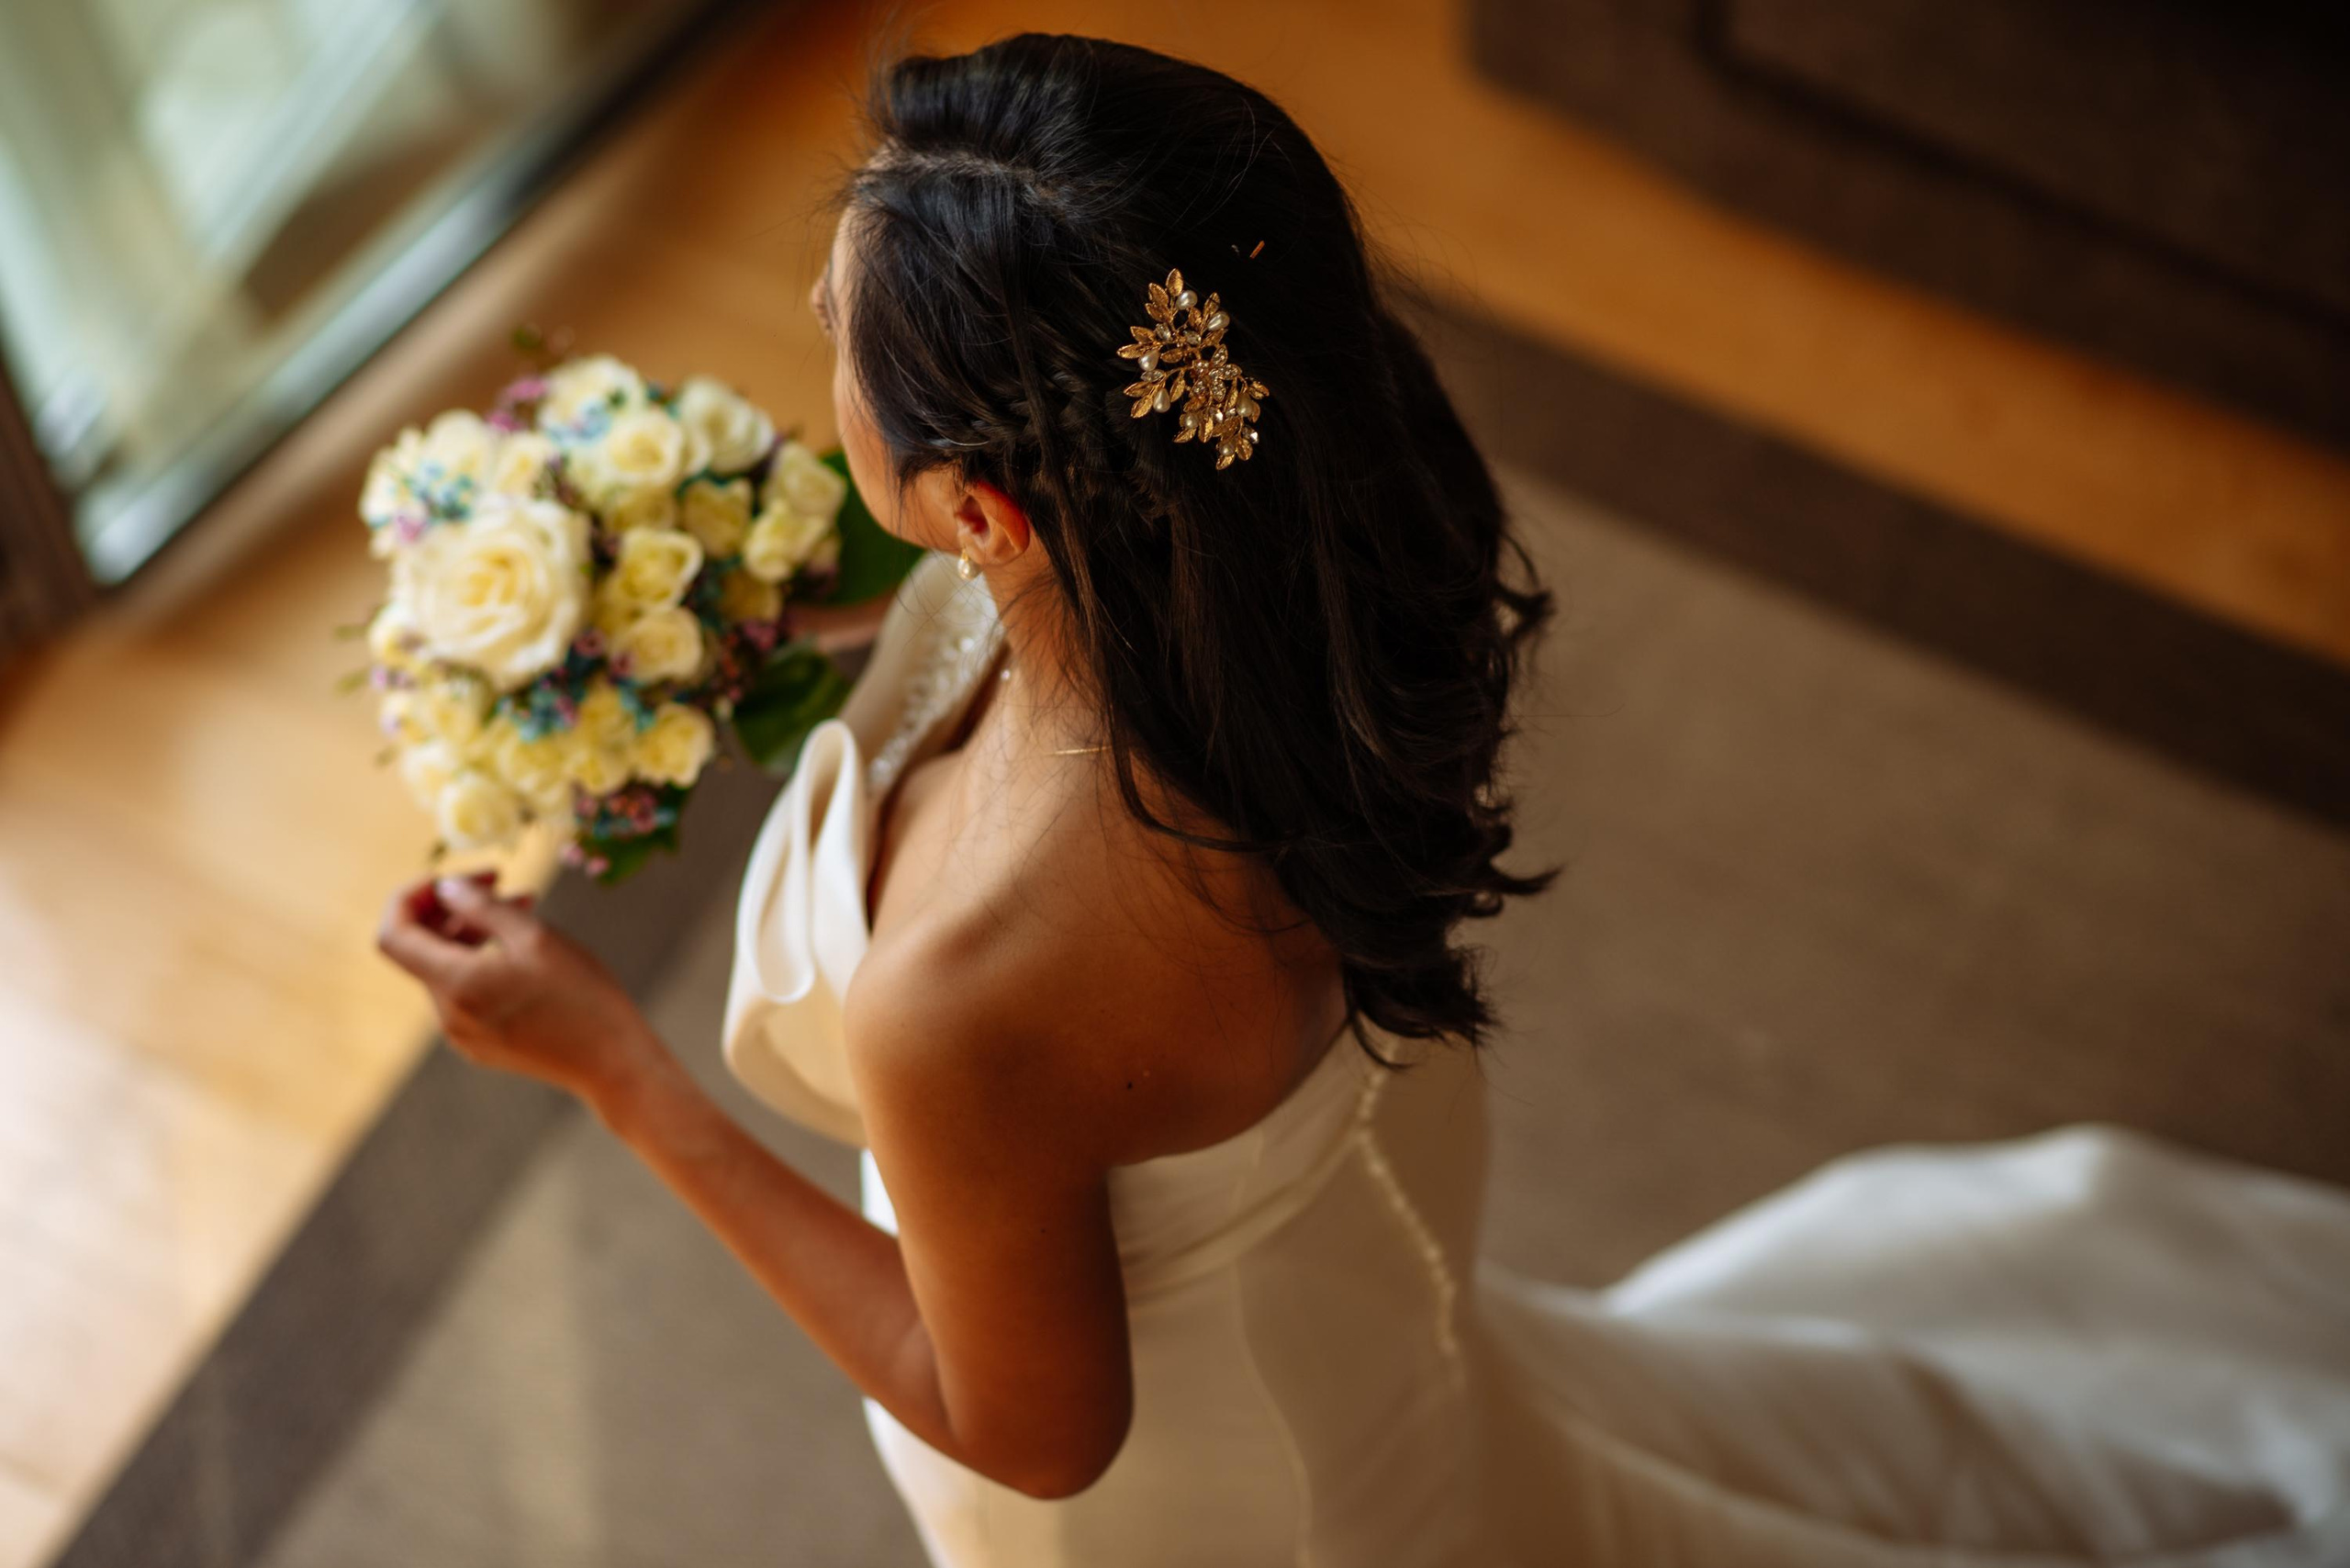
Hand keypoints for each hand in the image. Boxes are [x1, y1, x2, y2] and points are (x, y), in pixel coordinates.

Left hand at [375, 870, 667, 1105]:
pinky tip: (525, 952)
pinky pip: (465, 993)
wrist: (612, 1063)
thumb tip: (445, 888)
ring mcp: (462, 1034)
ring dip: (474, 933)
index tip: (453, 880)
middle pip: (423, 948)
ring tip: (525, 908)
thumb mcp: (536, 937)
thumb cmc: (582, 996)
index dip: (410, 898)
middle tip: (503, 882)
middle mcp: (448, 1014)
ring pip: (447, 968)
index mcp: (456, 985)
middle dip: (455, 908)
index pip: (393, 935)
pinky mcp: (482, 1044)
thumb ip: (482, 908)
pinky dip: (483, 963)